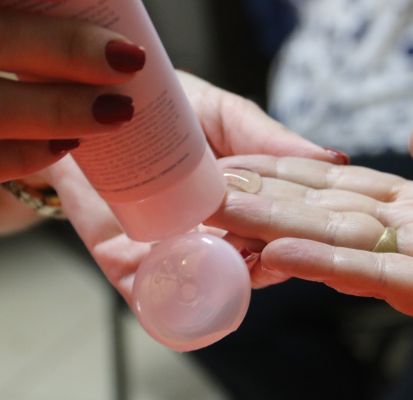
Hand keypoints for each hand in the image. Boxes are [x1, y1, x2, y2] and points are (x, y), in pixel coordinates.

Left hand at [46, 69, 346, 304]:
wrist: (78, 111)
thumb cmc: (155, 106)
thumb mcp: (221, 113)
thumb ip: (268, 138)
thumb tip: (334, 159)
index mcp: (249, 201)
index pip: (290, 225)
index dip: (306, 227)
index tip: (316, 218)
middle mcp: (220, 234)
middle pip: (260, 262)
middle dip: (269, 253)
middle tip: (267, 232)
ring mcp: (176, 256)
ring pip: (216, 287)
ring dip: (225, 278)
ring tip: (226, 251)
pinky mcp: (128, 270)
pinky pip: (157, 305)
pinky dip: (171, 306)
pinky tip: (181, 288)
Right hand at [206, 118, 412, 399]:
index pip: (352, 190)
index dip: (296, 175)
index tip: (242, 160)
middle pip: (333, 213)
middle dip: (269, 197)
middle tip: (203, 183)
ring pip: (345, 242)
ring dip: (281, 225)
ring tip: (222, 210)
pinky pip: (387, 274)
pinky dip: (333, 261)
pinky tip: (285, 248)